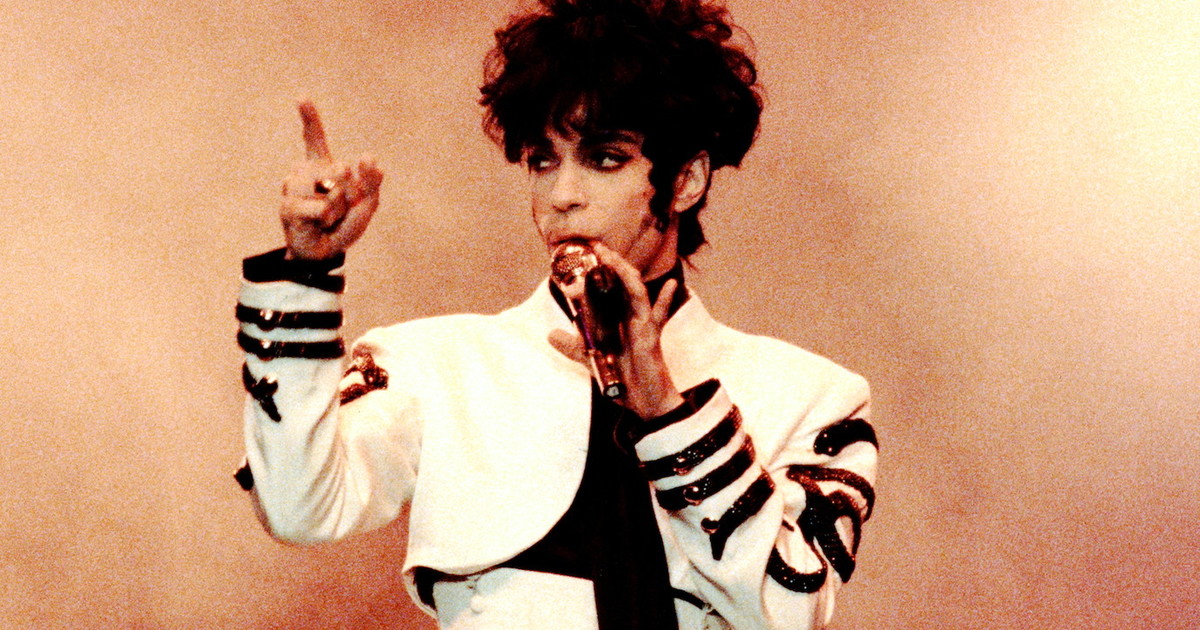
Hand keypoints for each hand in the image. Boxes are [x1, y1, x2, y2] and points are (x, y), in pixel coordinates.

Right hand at [279, 100, 383, 259]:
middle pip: (338, 168)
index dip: (310, 118)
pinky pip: (321, 207)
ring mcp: (292, 188)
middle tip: (340, 208)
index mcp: (321, 167)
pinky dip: (327, 218)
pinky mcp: (288, 207)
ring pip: (330, 188)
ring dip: (339, 207)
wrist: (325, 253)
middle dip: (350, 192)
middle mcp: (303, 173)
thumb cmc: (344, 225)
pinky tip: (319, 224)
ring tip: (328, 217)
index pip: (314, 139)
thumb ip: (373, 180)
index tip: (301, 97)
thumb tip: (369, 157)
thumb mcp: (368, 203)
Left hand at [548, 243, 684, 418]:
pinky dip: (665, 300)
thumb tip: (550, 334)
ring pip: (634, 290)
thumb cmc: (624, 380)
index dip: (600, 271)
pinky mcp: (651, 336)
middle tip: (596, 245)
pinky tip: (674, 284)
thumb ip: (574, 346)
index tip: (587, 253)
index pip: (610, 288)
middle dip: (611, 263)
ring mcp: (643, 324)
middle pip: (622, 282)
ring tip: (610, 255)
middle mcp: (631, 317)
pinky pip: (657, 314)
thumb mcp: (592, 360)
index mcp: (618, 319)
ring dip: (623, 271)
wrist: (644, 403)